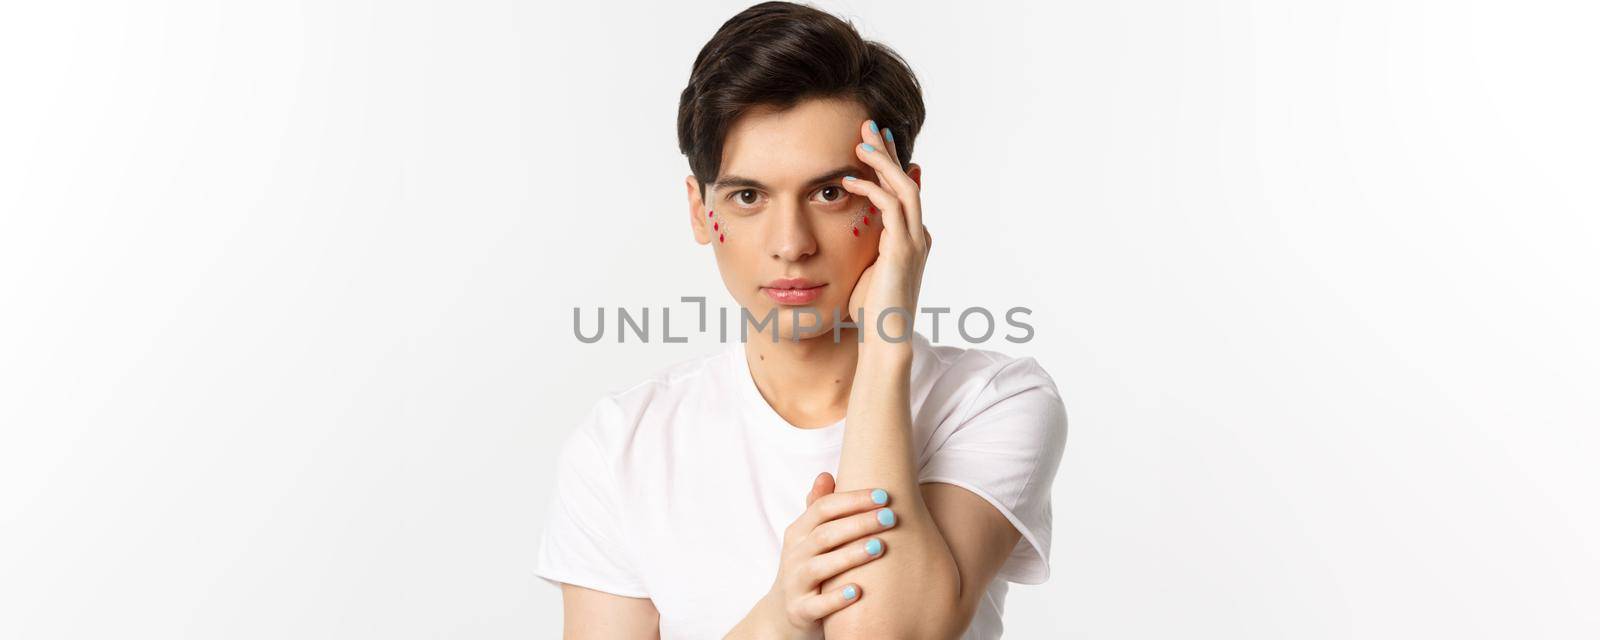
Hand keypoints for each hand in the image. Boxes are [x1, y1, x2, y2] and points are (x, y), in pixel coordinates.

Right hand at [746, 472, 895, 638]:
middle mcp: (794, 555)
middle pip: (825, 534)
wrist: (784, 614)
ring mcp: (795, 583)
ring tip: (879, 547)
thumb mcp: (807, 538)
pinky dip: (836, 598)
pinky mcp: (800, 611)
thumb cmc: (807, 567)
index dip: (852, 500)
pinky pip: (818, 605)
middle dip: (859, 523)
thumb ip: (817, 507)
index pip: (823, 508)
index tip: (883, 495)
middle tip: (890, 517)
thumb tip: (825, 474)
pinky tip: (858, 591)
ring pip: (821, 567)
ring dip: (850, 555)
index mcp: (798, 532)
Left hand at [841, 120, 929, 346]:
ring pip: (904, 186)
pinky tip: (847, 180)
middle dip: (889, 151)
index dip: (891, 163)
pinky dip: (871, 189)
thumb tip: (851, 228)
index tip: (872, 141)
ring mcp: (914, 241)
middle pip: (908, 179)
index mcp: (910, 238)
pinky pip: (890, 207)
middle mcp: (918, 235)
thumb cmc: (871, 312)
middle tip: (869, 125)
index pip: (904, 190)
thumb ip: (865, 245)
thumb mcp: (865, 269)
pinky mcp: (902, 250)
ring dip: (883, 161)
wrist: (886, 340)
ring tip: (861, 142)